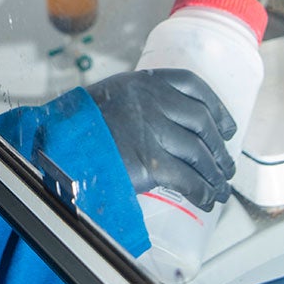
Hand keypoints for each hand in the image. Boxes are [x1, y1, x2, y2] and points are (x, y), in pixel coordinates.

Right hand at [87, 69, 236, 211]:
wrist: (57, 145)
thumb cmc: (79, 126)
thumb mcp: (110, 99)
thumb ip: (138, 104)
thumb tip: (168, 124)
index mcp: (143, 82)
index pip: (193, 86)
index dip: (216, 107)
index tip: (226, 126)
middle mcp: (153, 102)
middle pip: (203, 122)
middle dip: (220, 148)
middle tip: (226, 166)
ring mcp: (153, 131)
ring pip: (200, 154)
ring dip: (215, 175)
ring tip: (219, 190)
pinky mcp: (151, 163)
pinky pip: (189, 180)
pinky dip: (202, 193)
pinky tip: (205, 200)